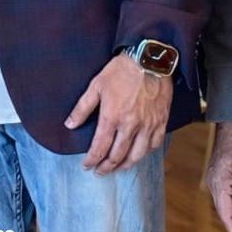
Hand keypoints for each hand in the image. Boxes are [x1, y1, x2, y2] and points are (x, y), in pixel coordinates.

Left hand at [64, 53, 172, 173]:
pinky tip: (139, 154)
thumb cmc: (121, 70)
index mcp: (112, 117)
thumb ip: (82, 107)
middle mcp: (131, 125)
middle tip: (100, 171)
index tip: (86, 166)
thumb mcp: (96, 85)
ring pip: (137, 155)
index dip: (92, 160)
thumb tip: (69, 124)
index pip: (100, 147)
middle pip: (118, 155)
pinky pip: (155, 144)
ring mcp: (148, 125)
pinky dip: (145, 153)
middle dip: (107, 166)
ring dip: (126, 165)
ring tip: (118, 168)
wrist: (150, 60)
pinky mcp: (161, 121)